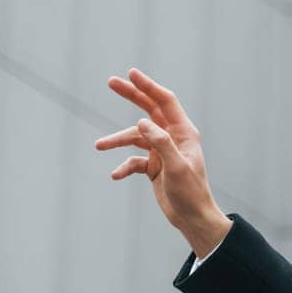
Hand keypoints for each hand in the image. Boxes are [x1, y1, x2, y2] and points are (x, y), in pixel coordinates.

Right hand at [94, 67, 231, 257]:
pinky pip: (133, 161)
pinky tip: (116, 175)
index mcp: (184, 133)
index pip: (165, 102)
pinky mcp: (154, 167)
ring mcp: (162, 151)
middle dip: (131, 95)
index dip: (149, 86)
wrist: (192, 218)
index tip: (131, 74)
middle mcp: (173, 138)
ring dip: (117, 140)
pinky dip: (124, 166)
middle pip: (149, 110)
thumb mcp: (177, 167)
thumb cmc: (191, 192)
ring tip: (99, 146)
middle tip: (111, 82)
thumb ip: (161, 142)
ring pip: (135, 137)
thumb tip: (141, 122)